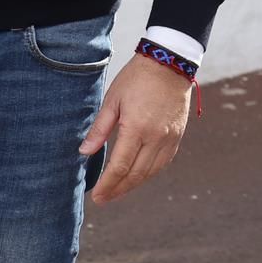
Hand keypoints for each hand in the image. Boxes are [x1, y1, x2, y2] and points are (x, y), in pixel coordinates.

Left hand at [79, 54, 192, 205]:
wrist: (169, 63)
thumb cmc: (137, 78)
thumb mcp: (113, 100)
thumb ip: (99, 129)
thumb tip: (84, 152)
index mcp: (136, 128)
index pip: (120, 167)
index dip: (107, 185)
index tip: (96, 196)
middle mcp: (155, 138)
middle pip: (136, 175)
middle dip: (118, 190)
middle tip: (103, 199)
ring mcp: (169, 138)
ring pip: (151, 172)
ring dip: (133, 185)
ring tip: (118, 191)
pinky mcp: (177, 136)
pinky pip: (163, 163)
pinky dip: (149, 173)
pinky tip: (138, 176)